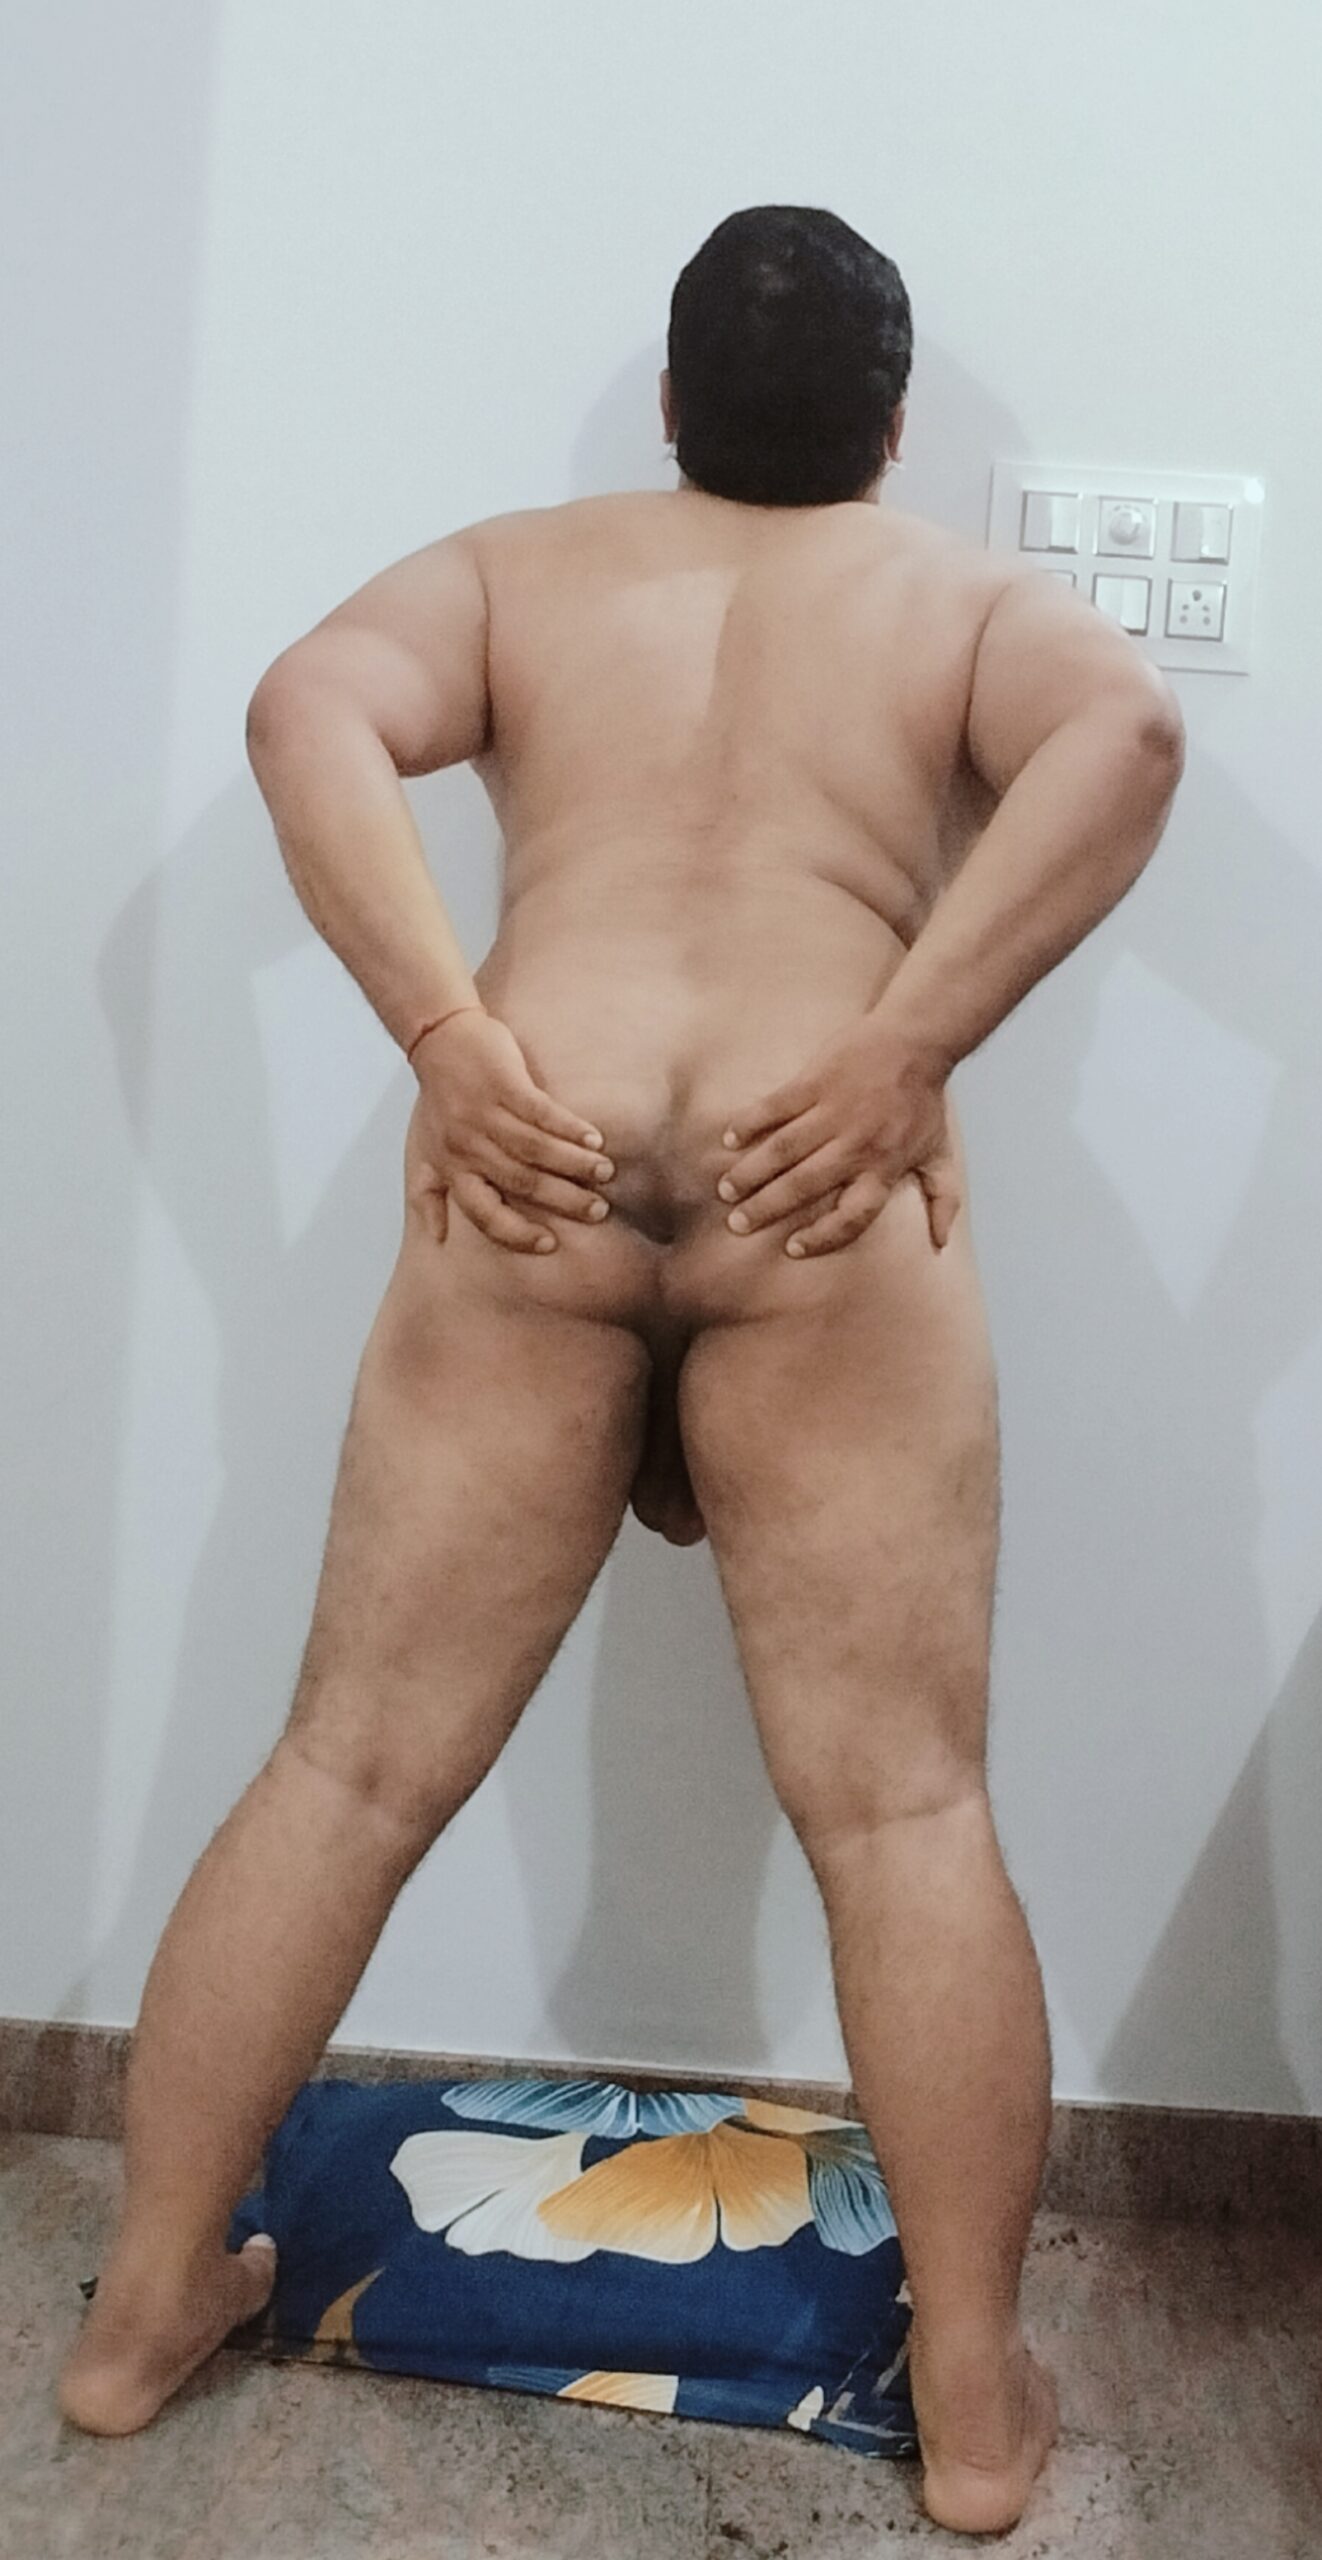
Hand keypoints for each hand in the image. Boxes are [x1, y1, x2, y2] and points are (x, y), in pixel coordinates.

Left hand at [408, 1008, 613, 1252]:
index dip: (516, 1234)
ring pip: (536, 1149)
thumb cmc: (439, 1101)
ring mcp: (486, 1114)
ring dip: (575, 1163)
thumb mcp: (426, 1152)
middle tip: (597, 1211)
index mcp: (453, 1168)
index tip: (550, 1244)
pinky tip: (594, 1138)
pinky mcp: (504, 1084)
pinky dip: (570, 1127)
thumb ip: (430, 1194)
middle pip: (522, 1183)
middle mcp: (468, 1146)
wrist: (438, 1039)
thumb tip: (436, 1238)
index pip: (484, 1214)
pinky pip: (543, 1112)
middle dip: (563, 1200)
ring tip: (605, 1173)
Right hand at [715, 1016, 960, 1257]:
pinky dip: (750, 1122)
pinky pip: (776, 1106)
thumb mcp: (940, 1155)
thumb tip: (941, 1244)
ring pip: (783, 1149)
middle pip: (804, 1185)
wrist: (917, 1040)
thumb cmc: (925, 1103)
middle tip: (737, 1225)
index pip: (852, 1216)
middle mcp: (856, 1144)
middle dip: (766, 1208)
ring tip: (726, 1191)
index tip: (792, 1248)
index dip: (822, 1236)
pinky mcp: (816, 1080)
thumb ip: (942, 1200)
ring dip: (751, 1172)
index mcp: (884, 1167)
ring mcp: (834, 1111)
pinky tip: (729, 1139)